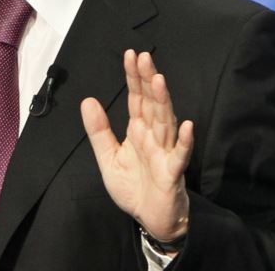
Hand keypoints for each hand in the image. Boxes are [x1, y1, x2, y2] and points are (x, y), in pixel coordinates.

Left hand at [80, 50, 193, 243]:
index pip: (136, 98)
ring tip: (159, 81)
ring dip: (163, 102)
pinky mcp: (172, 173)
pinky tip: (187, 125)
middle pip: (152, 104)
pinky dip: (184, 141)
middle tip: (144, 57)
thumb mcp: (108, 157)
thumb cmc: (133, 187)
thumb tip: (87, 100)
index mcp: (138, 130)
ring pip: (165, 123)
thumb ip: (99, 130)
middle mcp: (154, 136)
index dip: (134, 77)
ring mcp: (165, 152)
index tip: (131, 55)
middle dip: (148, 80)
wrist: (149, 219)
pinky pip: (179, 155)